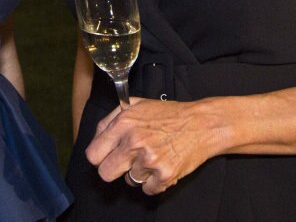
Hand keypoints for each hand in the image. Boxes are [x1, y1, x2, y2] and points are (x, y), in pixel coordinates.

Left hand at [85, 97, 218, 195]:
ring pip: (130, 181)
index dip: (100, 156)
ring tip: (154, 156)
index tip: (108, 156)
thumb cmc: (169, 115)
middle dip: (115, 169)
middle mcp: (135, 141)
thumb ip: (110, 120)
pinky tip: (163, 164)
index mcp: (124, 123)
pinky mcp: (165, 175)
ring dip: (140, 172)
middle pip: (105, 173)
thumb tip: (96, 139)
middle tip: (128, 161)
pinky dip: (155, 181)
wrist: (202, 124)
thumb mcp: (136, 105)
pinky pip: (148, 190)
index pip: (93, 154)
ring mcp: (150, 160)